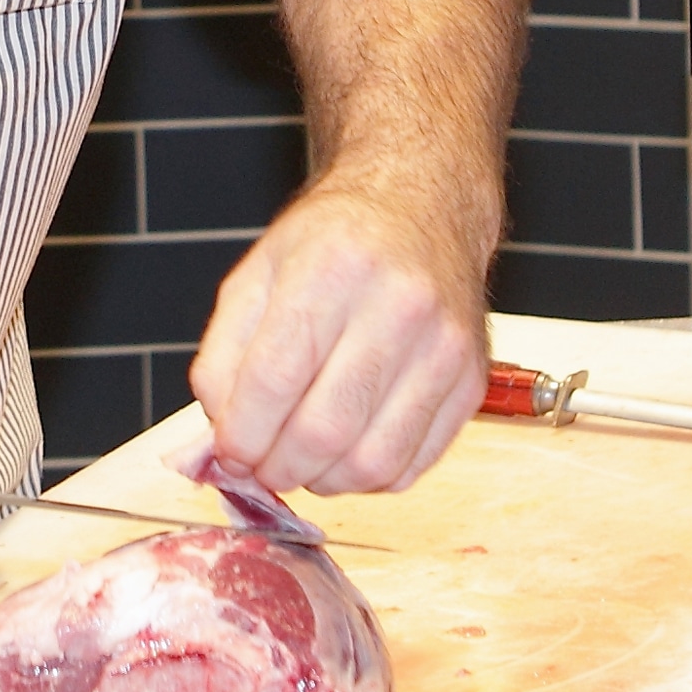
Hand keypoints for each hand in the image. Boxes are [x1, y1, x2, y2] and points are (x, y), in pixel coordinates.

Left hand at [187, 186, 488, 496]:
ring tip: (300, 461)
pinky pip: (412, 466)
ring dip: (321, 481)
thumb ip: (224, 354)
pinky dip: (366, 478)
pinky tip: (345, 451)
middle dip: (276, 468)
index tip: (228, 453)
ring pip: (371, 461)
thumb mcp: (258, 273)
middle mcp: (397, 306)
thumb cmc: (335, 243)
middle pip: (323, 430)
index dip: (241, 435)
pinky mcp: (469, 383)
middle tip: (259, 466)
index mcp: (332, 268)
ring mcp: (442, 348)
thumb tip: (222, 434)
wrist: (421, 210)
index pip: (274, 380)